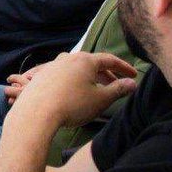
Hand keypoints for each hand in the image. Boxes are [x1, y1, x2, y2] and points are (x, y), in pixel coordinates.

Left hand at [10, 52, 137, 128]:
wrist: (37, 113)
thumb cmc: (72, 105)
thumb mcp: (101, 99)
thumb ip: (118, 89)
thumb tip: (132, 83)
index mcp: (85, 60)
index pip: (109, 60)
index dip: (124, 68)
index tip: (134, 75)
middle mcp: (68, 58)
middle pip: (92, 64)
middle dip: (106, 74)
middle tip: (117, 85)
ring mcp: (52, 66)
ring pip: (76, 69)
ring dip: (89, 78)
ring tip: (96, 90)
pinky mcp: (41, 76)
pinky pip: (61, 76)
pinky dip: (72, 82)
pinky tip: (73, 92)